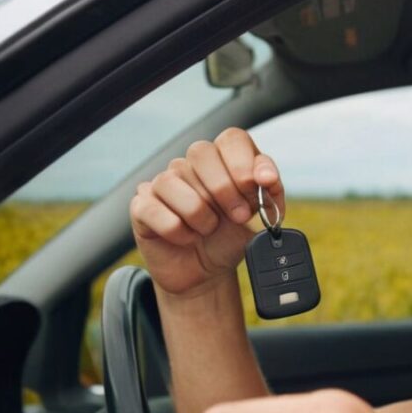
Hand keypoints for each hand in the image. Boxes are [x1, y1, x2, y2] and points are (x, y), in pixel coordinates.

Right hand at [129, 127, 284, 296]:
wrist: (206, 274)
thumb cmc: (230, 239)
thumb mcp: (259, 218)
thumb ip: (269, 194)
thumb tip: (267, 179)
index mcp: (223, 161)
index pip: (232, 139)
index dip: (245, 160)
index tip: (261, 185)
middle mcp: (191, 166)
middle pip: (201, 152)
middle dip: (225, 188)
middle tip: (238, 216)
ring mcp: (163, 183)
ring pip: (174, 181)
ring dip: (201, 215)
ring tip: (209, 230)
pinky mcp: (142, 205)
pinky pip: (154, 209)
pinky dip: (177, 230)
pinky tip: (187, 238)